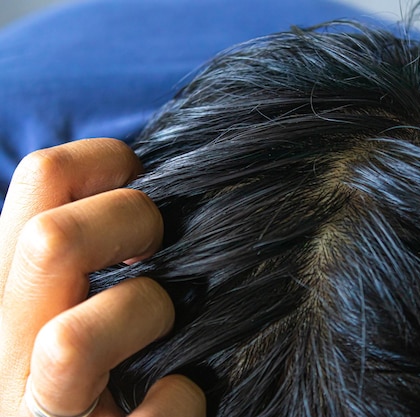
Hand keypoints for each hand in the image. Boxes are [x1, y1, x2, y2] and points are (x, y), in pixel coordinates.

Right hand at [0, 139, 205, 415]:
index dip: (110, 163)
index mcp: (13, 284)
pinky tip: (181, 394)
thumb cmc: (96, 361)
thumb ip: (97, 243)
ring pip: (69, 344)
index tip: (150, 189)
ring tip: (164, 332)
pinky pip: (150, 415)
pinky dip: (179, 402)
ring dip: (142, 320)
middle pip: (47, 240)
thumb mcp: (76, 291)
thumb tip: (158, 185)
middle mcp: (7, 340)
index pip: (42, 177)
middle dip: (131, 225)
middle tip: (158, 252)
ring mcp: (36, 404)